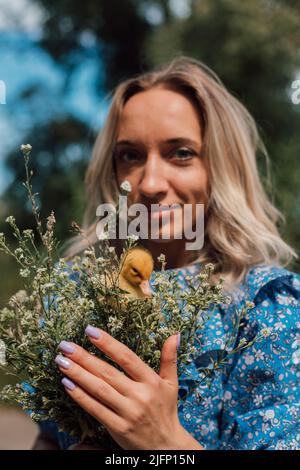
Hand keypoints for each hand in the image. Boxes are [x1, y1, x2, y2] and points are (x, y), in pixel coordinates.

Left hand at [55, 327, 202, 449]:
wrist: (166, 446)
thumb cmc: (166, 410)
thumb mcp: (171, 383)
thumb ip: (169, 358)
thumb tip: (174, 334)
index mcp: (151, 381)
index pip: (127, 358)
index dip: (108, 343)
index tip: (90, 331)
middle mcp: (139, 395)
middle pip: (107, 372)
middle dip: (84, 357)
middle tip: (65, 345)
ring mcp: (128, 412)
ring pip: (99, 389)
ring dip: (78, 374)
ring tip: (61, 361)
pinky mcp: (118, 428)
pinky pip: (95, 409)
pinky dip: (80, 396)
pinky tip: (67, 383)